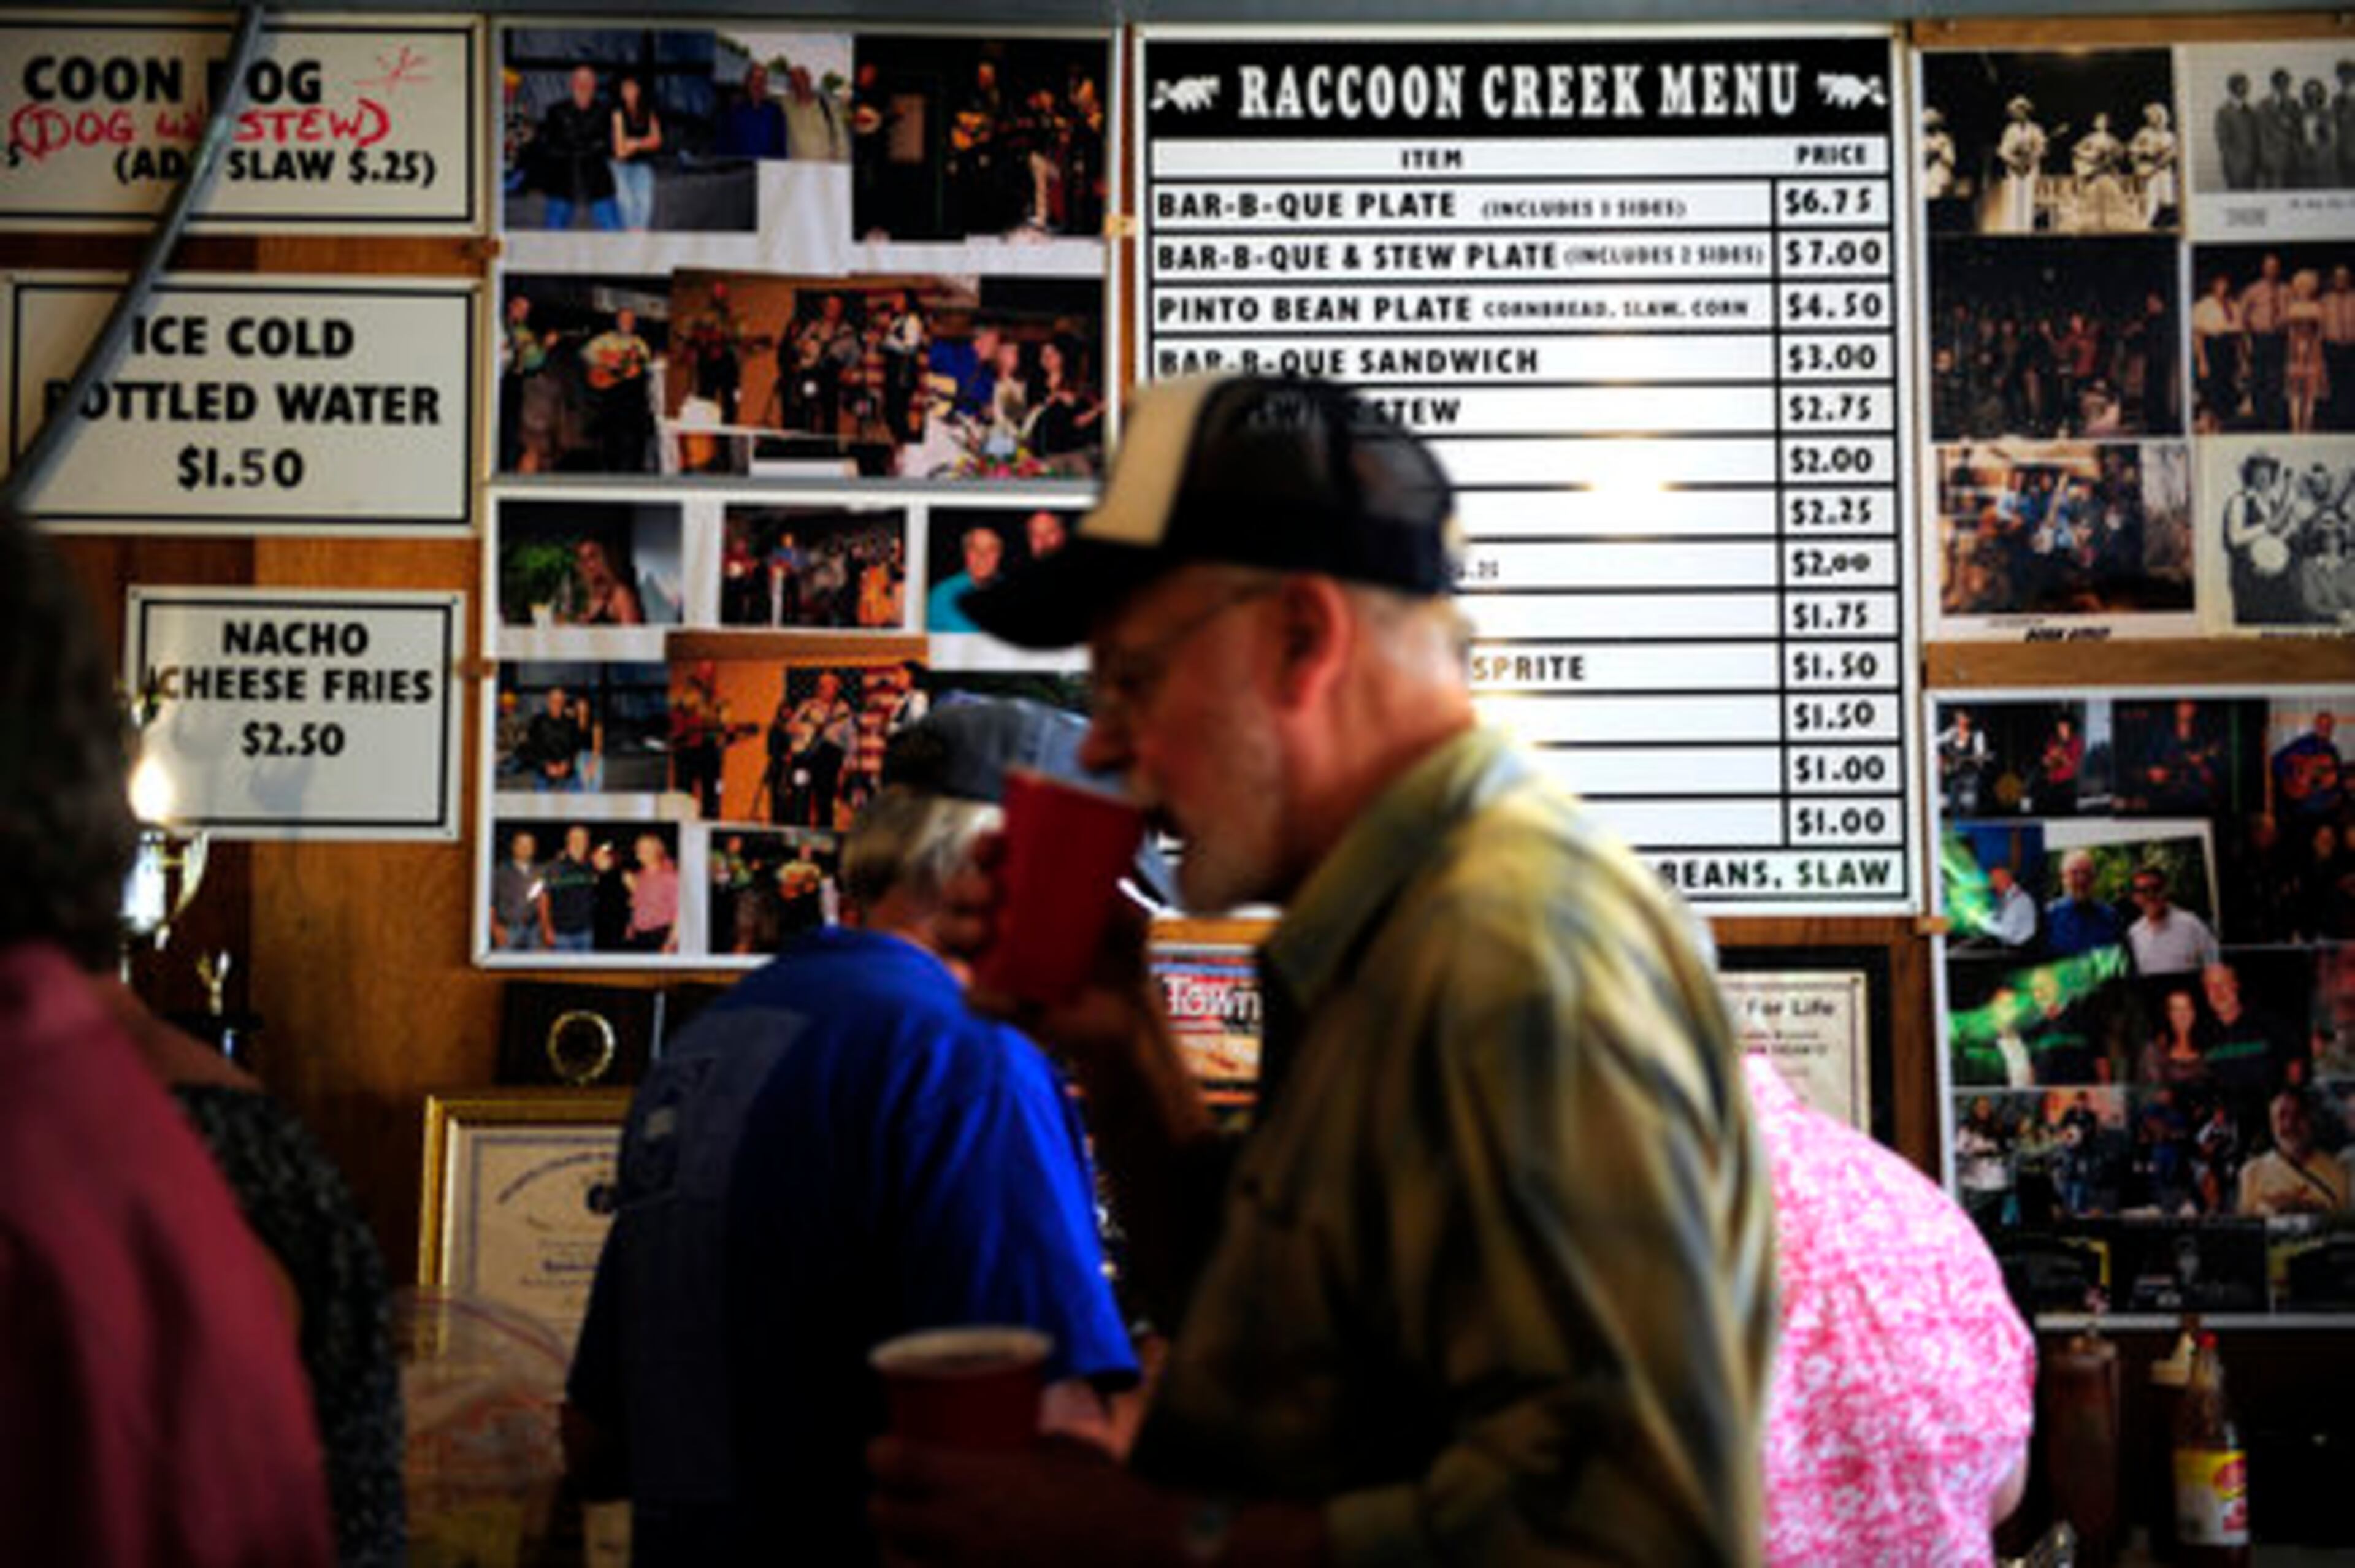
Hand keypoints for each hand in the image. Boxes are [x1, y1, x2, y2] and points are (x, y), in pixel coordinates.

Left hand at [868, 1435, 1176, 1567]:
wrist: (1136, 1548)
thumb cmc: (1104, 1494)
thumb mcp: (1058, 1450)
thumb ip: (1020, 1446)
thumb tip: (1009, 1438)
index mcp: (971, 1481)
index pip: (893, 1464)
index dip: (879, 1454)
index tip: (882, 1450)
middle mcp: (957, 1528)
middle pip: (882, 1517)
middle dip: (882, 1506)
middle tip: (892, 1497)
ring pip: (897, 1566)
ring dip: (896, 1552)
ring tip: (907, 1544)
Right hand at [940, 831, 1156, 1065]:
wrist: (1128, 1014)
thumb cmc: (1121, 955)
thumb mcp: (1129, 921)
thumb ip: (1122, 902)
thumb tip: (1114, 885)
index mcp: (1024, 892)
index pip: (989, 860)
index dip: (982, 848)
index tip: (993, 846)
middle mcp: (999, 920)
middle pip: (957, 894)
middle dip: (963, 888)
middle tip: (989, 892)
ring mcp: (993, 960)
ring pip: (950, 938)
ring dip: (957, 929)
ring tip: (982, 931)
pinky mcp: (998, 1001)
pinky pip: (974, 998)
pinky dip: (982, 995)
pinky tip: (1010, 995)